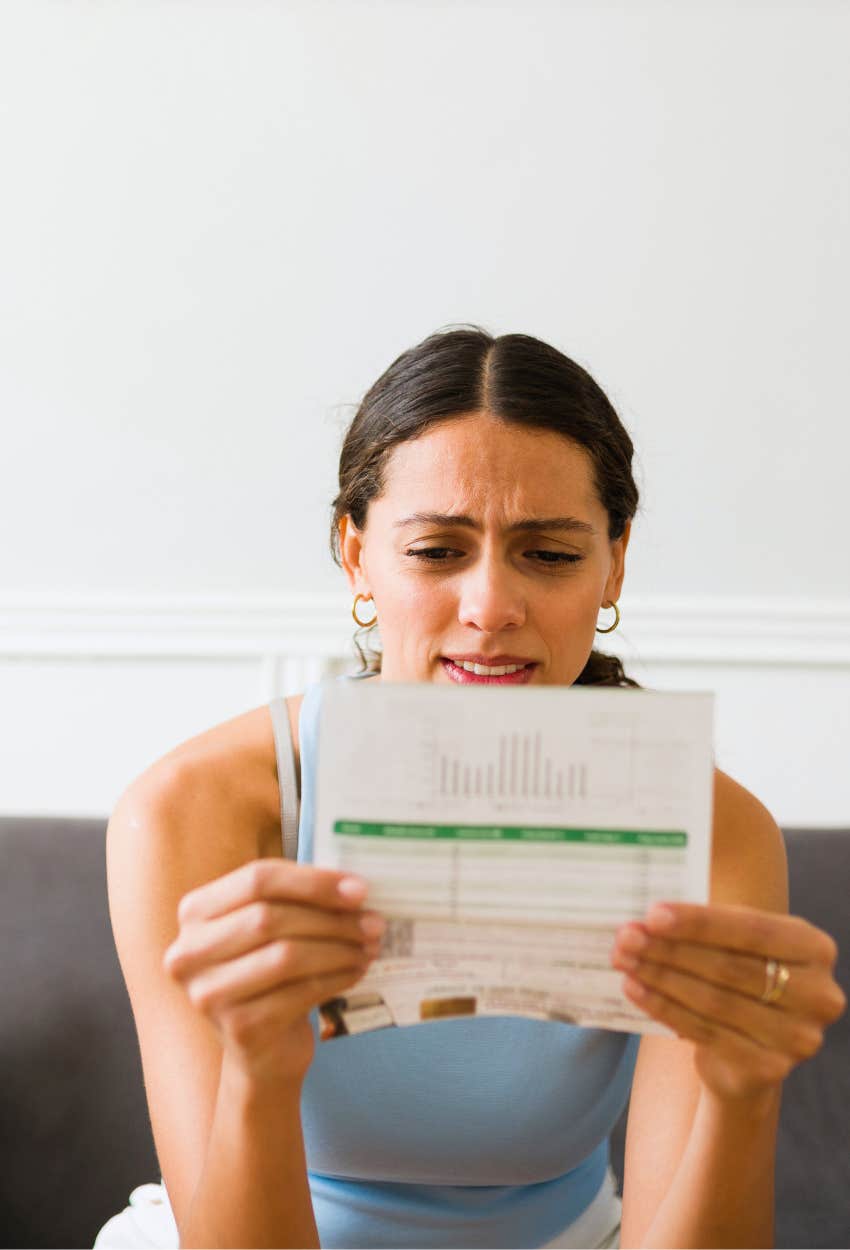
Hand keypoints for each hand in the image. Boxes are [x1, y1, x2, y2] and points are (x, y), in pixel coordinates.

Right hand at [164, 859, 384, 1085]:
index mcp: (195, 912)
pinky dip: (335, 979)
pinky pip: (298, 992)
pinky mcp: (237, 1028)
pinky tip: (356, 972)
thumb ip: (296, 899)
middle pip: (269, 917)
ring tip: (369, 946)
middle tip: (373, 922)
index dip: (312, 881)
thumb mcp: (270, 928)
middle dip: (331, 918)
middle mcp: (189, 952)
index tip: (359, 889)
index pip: (257, 879)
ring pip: (285, 955)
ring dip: (338, 948)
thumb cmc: (269, 974)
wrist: (262, 1050)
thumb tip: (353, 887)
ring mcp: (208, 994)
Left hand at [611, 902, 846, 1100]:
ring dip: (661, 977)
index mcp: (815, 948)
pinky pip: (704, 1031)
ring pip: (713, 1000)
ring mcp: (798, 1036)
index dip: (700, 922)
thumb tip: (648, 918)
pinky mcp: (769, 1067)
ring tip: (624, 960)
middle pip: (729, 966)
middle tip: (627, 937)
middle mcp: (817, 994)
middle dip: (670, 949)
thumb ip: (709, 928)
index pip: (751, 930)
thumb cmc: (739, 979)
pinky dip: (664, 1008)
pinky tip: (635, 989)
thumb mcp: (738, 946)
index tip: (653, 914)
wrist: (748, 1052)